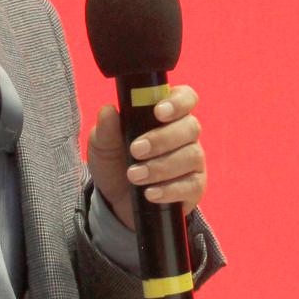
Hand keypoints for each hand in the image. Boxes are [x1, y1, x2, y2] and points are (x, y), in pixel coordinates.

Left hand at [85, 84, 205, 229]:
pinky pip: (193, 185)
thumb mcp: (103, 145)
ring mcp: (193, 161)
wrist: (116, 201)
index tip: (158, 112)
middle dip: (162, 139)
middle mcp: (185, 134)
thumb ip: (106, 129)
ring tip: (134, 176)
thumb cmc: (115, 163)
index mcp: (167, 114)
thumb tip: (108, 111)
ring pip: (192, 156)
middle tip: (135, 150)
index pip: (186, 97)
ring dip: (161, 166)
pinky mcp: (195, 187)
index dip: (178, 102)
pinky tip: (150, 193)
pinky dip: (170, 189)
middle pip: (190, 127)